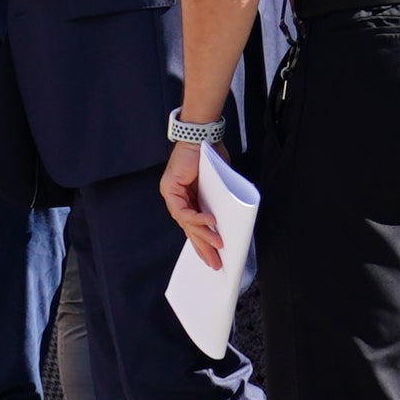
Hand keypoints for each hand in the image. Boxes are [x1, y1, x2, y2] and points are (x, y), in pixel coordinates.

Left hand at [160, 139, 223, 267]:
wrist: (202, 135)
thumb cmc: (211, 156)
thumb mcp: (218, 185)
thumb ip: (219, 202)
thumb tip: (229, 221)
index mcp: (188, 199)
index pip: (193, 226)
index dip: (203, 243)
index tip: (214, 257)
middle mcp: (177, 198)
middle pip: (189, 229)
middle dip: (203, 248)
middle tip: (215, 263)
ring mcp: (172, 194)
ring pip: (186, 223)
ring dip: (204, 236)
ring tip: (218, 245)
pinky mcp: (170, 189)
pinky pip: (184, 211)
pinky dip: (197, 219)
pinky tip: (211, 223)